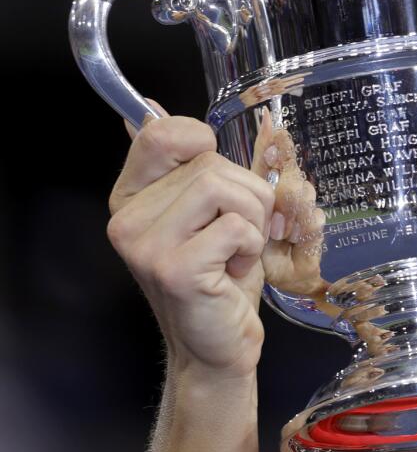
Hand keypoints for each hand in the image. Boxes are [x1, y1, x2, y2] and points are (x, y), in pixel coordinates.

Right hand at [107, 101, 274, 377]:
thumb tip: (153, 108)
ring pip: (223, 188)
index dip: (203, 143)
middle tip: (242, 232)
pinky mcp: (173, 268)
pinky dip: (252, 245)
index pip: (161, 133)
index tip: (219, 180)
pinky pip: (236, 225)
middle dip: (248, 194)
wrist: (217, 344)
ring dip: (253, 219)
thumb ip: (193, 167)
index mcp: (132, 195)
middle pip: (210, 162)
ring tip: (238, 250)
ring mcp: (145, 244)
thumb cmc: (220, 276)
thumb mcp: (209, 213)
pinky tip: (234, 269)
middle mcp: (128, 217)